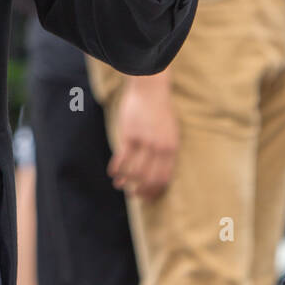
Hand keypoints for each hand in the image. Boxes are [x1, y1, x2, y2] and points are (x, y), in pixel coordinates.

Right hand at [108, 73, 178, 200]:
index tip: (148, 196)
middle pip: (149, 178)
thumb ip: (167, 150)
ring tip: (120, 186)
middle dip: (141, 190)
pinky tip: (112, 172)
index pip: (164, 178)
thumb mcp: (171, 131)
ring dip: (126, 182)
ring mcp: (144, 142)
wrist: (151, 88)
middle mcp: (160, 148)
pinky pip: (122, 158)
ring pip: (135, 171)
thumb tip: (161, 168)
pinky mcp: (130, 135)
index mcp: (172, 148)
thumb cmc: (161, 109)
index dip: (155, 190)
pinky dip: (116, 168)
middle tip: (134, 195)